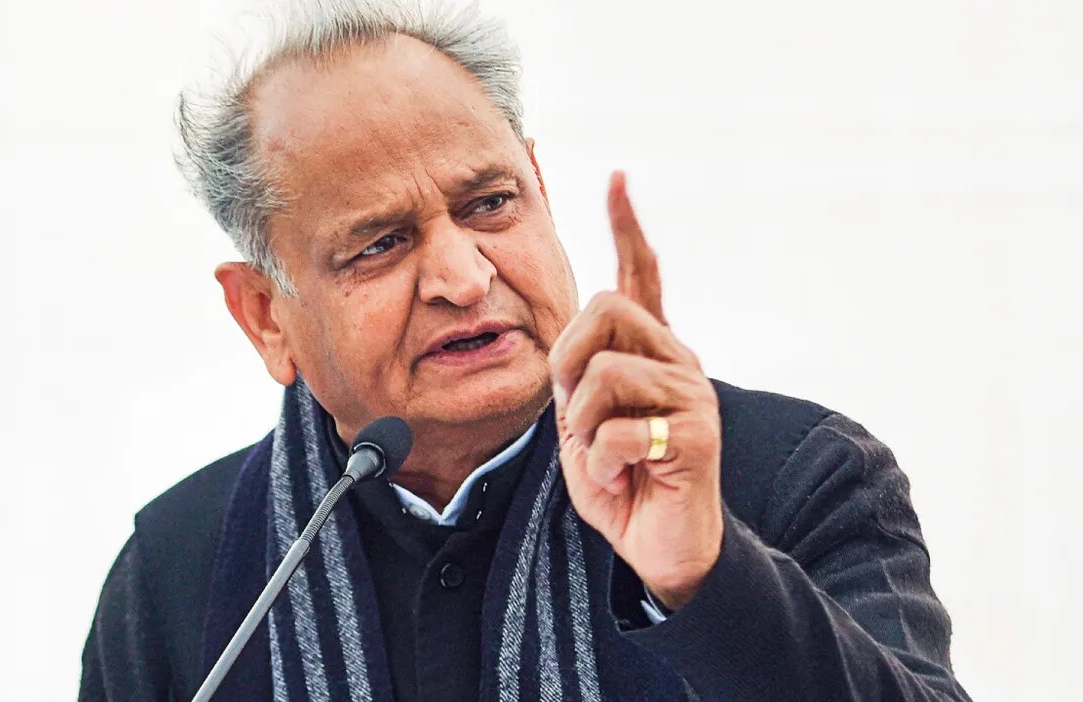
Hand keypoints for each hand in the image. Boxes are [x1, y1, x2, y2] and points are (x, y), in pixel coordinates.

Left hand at [550, 172, 722, 610]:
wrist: (659, 545)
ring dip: (581, 426)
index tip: (616, 178)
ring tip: (604, 455)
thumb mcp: (582, 421)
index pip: (641, 276)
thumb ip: (576, 378)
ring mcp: (691, 393)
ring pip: (602, 373)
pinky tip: (621, 478)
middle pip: (604, 309)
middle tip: (576, 411)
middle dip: (567, 360)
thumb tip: (566, 351)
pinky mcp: (697, 433)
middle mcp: (677, 359)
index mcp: (648, 351)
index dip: (627, 228)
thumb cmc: (620, 480)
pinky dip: (600, 464)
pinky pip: (616, 430)